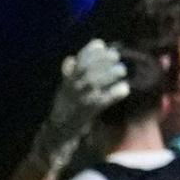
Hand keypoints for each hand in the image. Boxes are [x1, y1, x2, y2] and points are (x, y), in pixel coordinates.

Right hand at [31, 39, 129, 171]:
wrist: (56, 136)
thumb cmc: (63, 113)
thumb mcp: (63, 92)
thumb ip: (67, 76)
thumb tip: (70, 59)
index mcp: (66, 83)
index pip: (76, 62)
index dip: (88, 51)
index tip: (100, 44)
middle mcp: (70, 89)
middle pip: (87, 69)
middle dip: (102, 61)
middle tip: (116, 56)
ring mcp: (78, 100)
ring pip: (94, 82)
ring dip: (109, 74)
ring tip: (122, 71)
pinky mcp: (86, 113)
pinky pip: (101, 101)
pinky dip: (113, 94)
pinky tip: (124, 89)